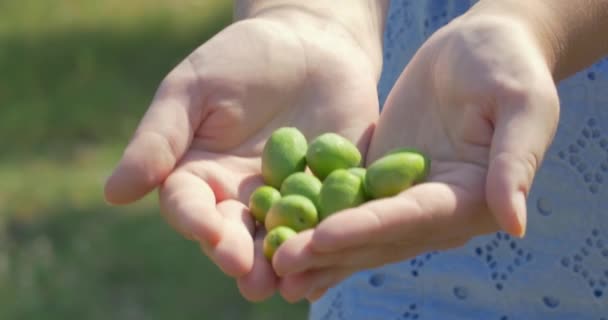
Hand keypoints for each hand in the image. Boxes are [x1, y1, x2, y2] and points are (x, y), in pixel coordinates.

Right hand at [103, 9, 381, 300]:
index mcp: (200, 177)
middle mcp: (240, 198)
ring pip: (281, 240)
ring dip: (285, 264)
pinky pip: (330, 222)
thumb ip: (159, 140)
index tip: (209, 233)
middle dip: (242, 257)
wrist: (308, 42)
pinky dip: (331, 242)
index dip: (197, 222)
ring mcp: (287, 200)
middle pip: (235, 236)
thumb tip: (113, 193)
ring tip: (289, 282)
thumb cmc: (240, 60)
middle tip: (252, 280)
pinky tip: (335, 258)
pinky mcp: (332, 195)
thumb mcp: (193, 90)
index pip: (190, 206)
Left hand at [273, 13, 559, 301]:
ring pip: (356, 230)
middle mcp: (434, 210)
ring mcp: (404, 197)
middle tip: (278, 263)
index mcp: (470, 199)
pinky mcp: (380, 178)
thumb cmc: (508, 65)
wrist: (482, 47)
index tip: (322, 237)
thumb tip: (514, 224)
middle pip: (377, 236)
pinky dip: (315, 219)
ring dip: (315, 248)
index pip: (411, 218)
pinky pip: (344, 203)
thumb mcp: (521, 104)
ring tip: (271, 262)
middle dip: (328, 250)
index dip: (367, 228)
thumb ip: (513, 162)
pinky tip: (280, 229)